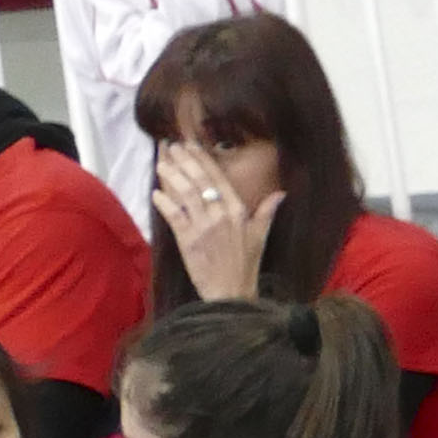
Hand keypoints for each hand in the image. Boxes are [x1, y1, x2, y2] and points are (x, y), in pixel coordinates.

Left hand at [154, 160, 268, 303]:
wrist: (232, 292)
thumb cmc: (246, 265)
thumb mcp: (260, 236)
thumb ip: (268, 212)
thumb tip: (281, 194)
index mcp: (239, 211)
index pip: (218, 178)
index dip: (203, 160)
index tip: (190, 145)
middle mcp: (221, 215)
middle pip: (199, 181)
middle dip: (184, 161)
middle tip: (171, 147)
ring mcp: (204, 227)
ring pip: (185, 194)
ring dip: (171, 177)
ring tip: (161, 163)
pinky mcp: (189, 240)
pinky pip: (174, 216)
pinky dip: (164, 203)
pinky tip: (156, 193)